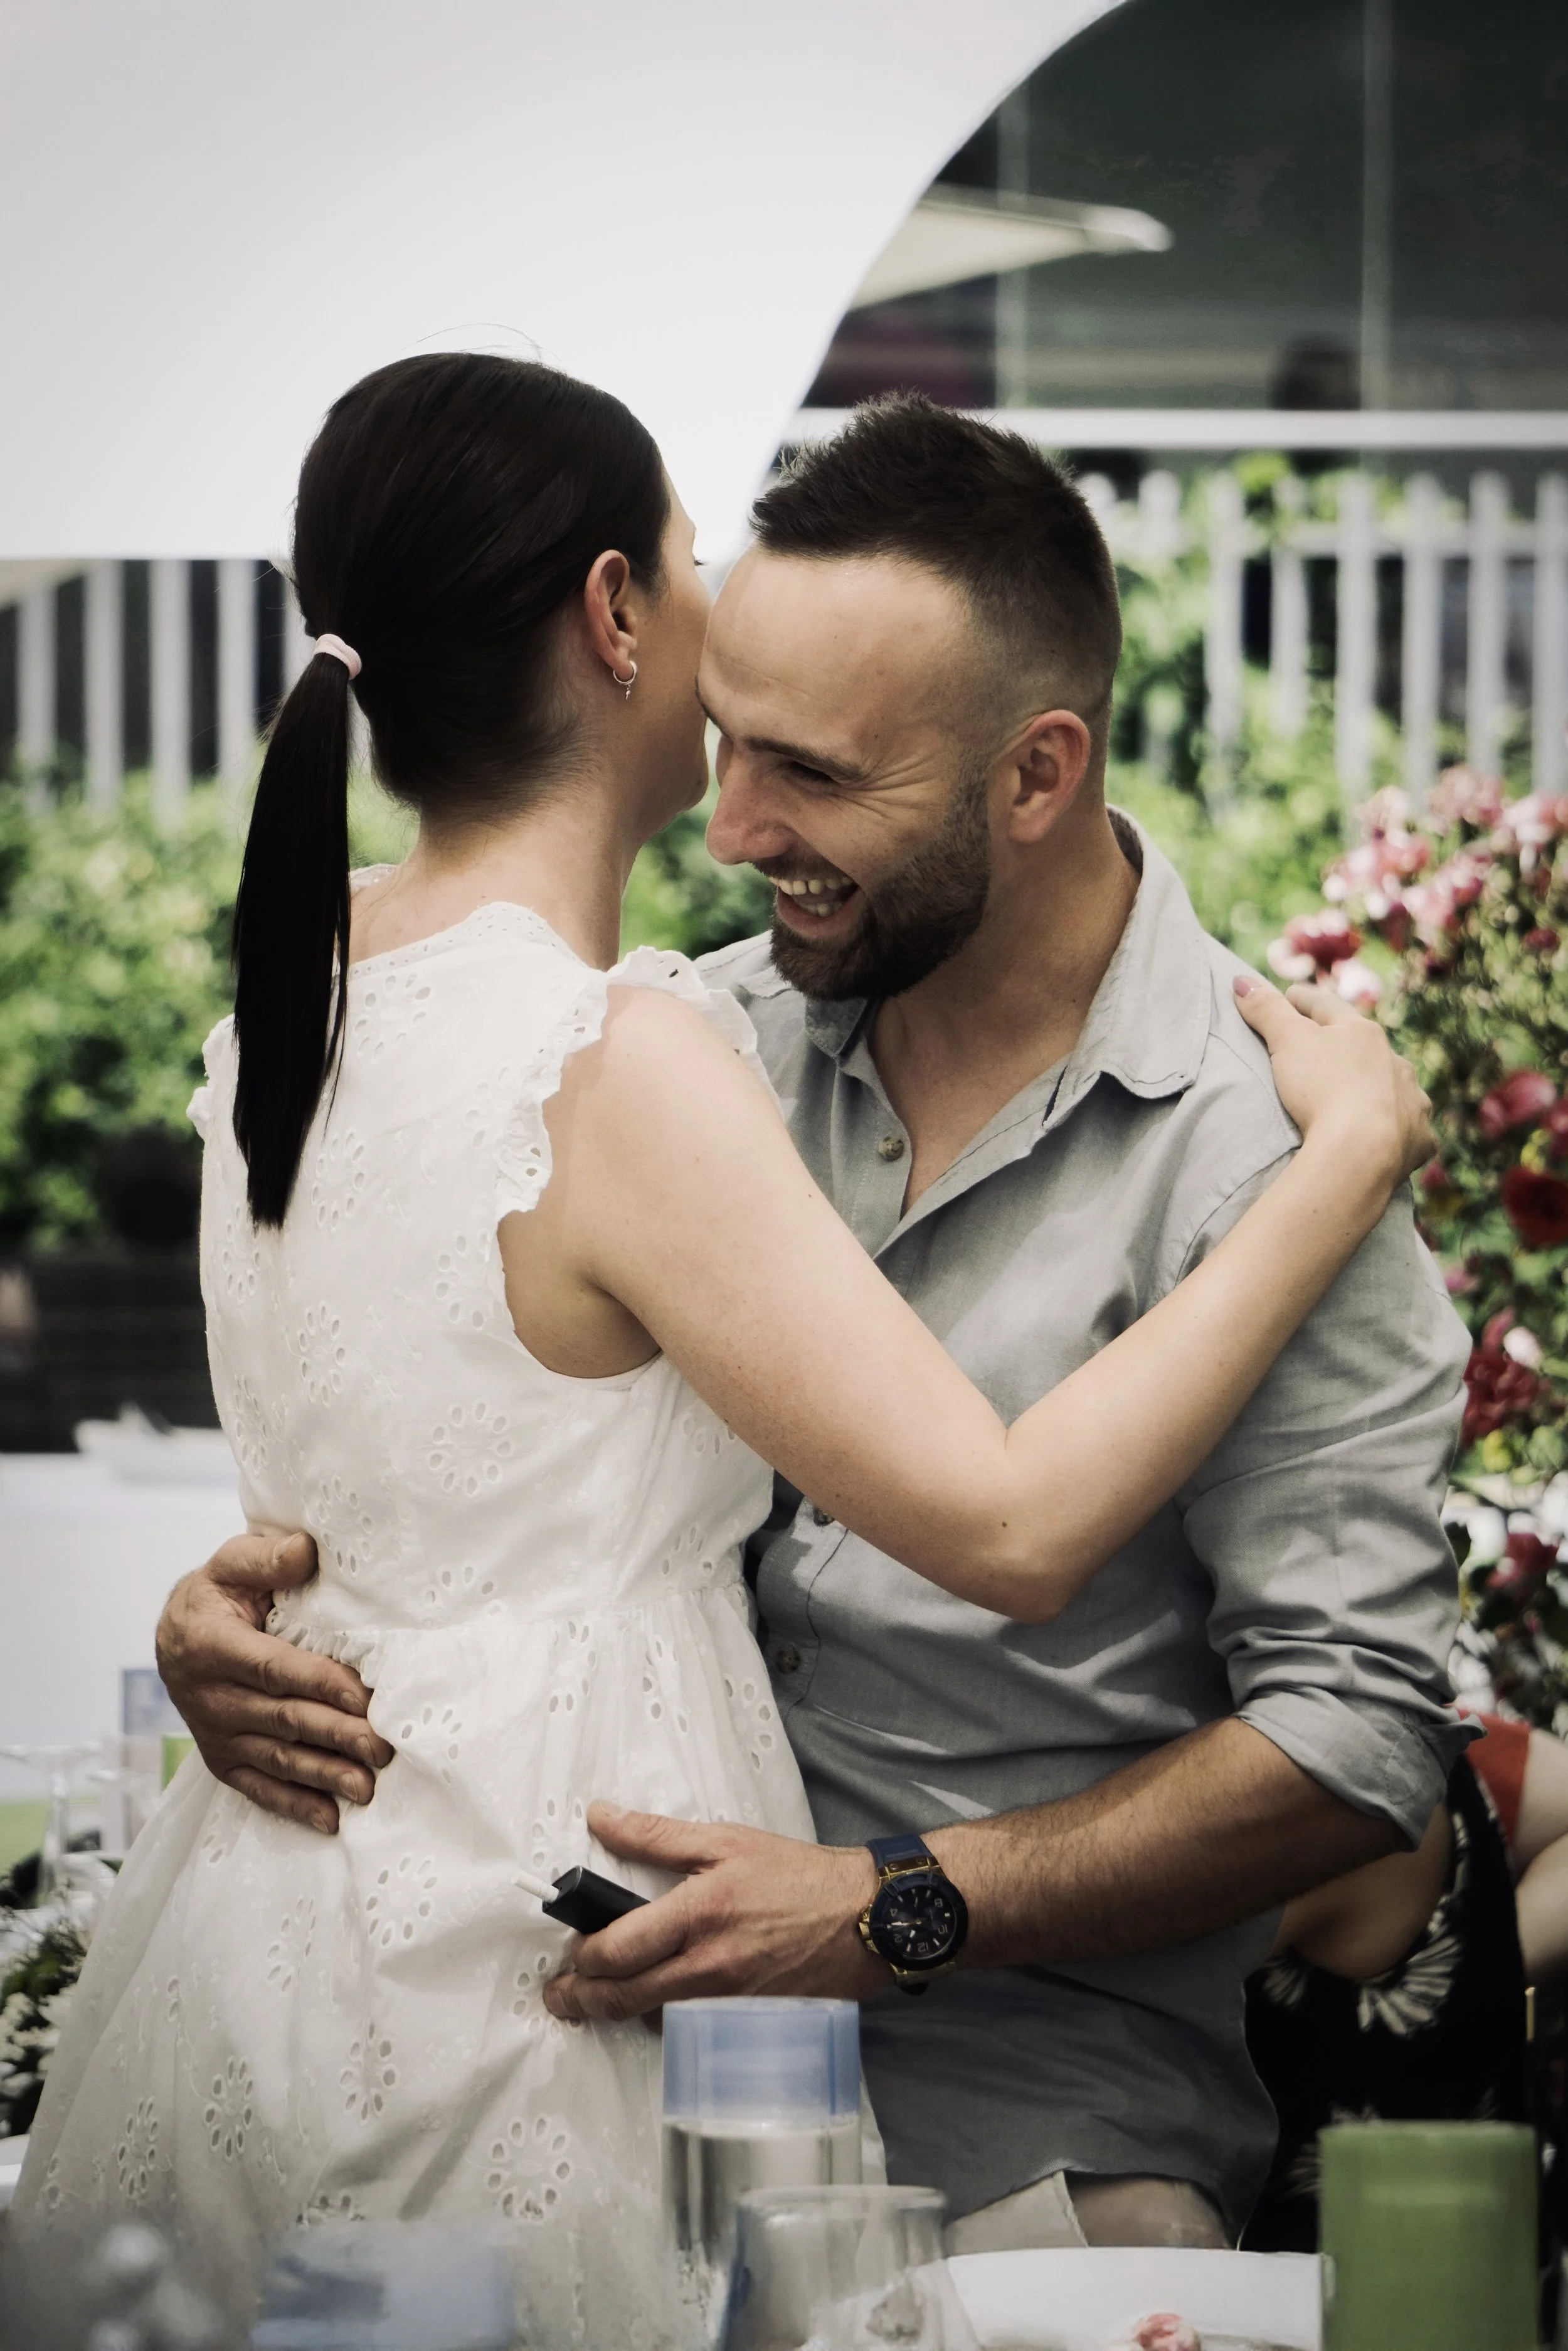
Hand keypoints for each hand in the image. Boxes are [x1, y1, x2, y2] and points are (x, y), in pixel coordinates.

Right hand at [155, 1532, 392, 1834]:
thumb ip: (266, 1558)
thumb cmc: (216, 1596)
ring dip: (325, 1775)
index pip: (275, 1669)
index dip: (320, 1683)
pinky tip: (330, 1820)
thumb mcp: (231, 1564)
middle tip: (383, 1748)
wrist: (172, 1638)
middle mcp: (212, 1698)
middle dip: (337, 1735)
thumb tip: (305, 1549)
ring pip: (278, 1758)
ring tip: (368, 1788)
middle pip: (284, 1719)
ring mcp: (216, 1735)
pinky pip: (259, 1787)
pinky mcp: (222, 1761)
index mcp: (213, 1647)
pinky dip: (294, 1805)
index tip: (363, 1697)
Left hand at [542, 1802, 884, 2021]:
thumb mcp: (724, 1840)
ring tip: (599, 1995)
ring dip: (618, 2010)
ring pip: (651, 2019)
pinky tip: (656, 1998)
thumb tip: (602, 1819)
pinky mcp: (742, 2021)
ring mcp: (727, 2002)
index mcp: (699, 1914)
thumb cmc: (798, 1876)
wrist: (864, 1919)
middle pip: (622, 1998)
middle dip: (580, 2000)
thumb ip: (655, 1835)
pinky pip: (688, 2028)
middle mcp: (709, 1966)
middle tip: (561, 1994)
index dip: (582, 1956)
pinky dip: (662, 2017)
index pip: (618, 1950)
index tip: (571, 1948)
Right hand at [1234, 974, 1433, 1184]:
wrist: (1359, 1152)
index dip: (1305, 1000)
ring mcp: (1411, 1102)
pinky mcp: (1418, 1140)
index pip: (1329, 1008)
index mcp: (1364, 1034)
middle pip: (1368, 1047)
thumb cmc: (1321, 1089)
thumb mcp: (1286, 1042)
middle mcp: (1395, 1063)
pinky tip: (1394, 1136)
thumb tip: (1240, 980)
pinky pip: (1411, 1131)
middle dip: (1349, 1045)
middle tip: (1327, 1047)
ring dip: (1381, 1087)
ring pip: (1396, 1087)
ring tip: (1364, 1096)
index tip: (1290, 996)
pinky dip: (1400, 1130)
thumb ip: (1266, 1010)